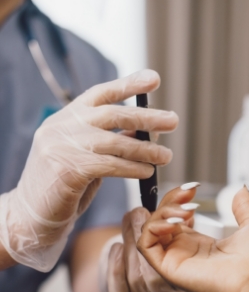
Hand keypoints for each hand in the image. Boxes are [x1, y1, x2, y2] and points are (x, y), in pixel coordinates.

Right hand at [0, 69, 176, 271]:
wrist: (32, 213)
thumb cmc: (65, 184)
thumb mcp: (87, 155)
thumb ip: (109, 141)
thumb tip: (146, 133)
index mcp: (67, 117)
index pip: (101, 93)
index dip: (129, 84)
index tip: (154, 78)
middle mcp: (62, 126)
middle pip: (112, 114)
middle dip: (146, 117)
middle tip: (173, 121)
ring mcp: (61, 146)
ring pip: (114, 141)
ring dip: (145, 149)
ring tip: (167, 156)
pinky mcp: (66, 169)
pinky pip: (109, 165)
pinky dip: (132, 168)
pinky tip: (147, 172)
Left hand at [102, 184, 200, 291]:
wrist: (145, 279)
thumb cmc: (167, 251)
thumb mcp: (180, 233)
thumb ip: (181, 216)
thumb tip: (187, 190)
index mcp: (190, 283)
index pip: (177, 266)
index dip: (168, 240)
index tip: (163, 217)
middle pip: (152, 272)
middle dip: (143, 236)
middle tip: (138, 212)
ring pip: (134, 277)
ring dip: (128, 244)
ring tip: (129, 222)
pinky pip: (117, 287)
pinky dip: (115, 264)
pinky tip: (118, 248)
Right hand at [137, 186, 248, 291]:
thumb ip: (243, 207)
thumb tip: (242, 190)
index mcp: (202, 245)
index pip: (176, 219)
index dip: (179, 200)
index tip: (193, 187)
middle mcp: (186, 252)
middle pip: (161, 221)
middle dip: (170, 201)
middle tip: (188, 193)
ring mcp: (176, 260)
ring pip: (151, 231)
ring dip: (162, 213)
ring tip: (185, 210)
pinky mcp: (169, 268)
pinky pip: (146, 245)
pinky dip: (153, 228)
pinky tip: (174, 221)